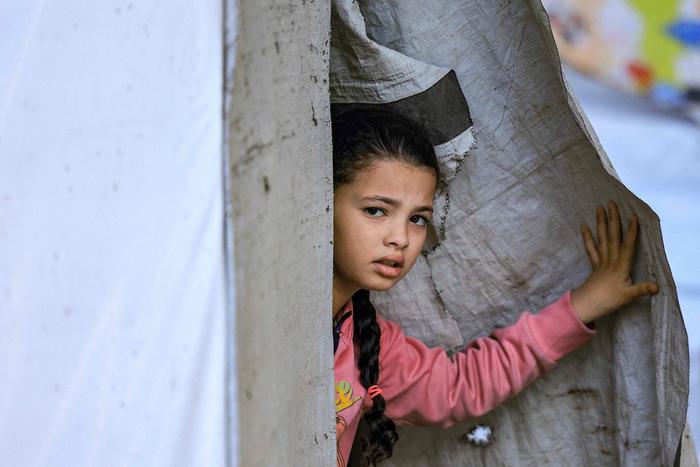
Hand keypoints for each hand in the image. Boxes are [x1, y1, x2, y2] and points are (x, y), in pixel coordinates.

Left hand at [571, 201, 658, 323]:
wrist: (588, 305)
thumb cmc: (609, 300)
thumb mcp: (629, 296)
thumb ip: (642, 289)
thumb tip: (657, 286)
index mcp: (621, 266)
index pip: (627, 246)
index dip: (631, 231)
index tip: (633, 216)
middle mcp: (611, 260)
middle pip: (612, 237)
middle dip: (613, 220)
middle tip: (611, 203)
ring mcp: (601, 261)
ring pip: (602, 239)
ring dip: (601, 223)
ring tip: (599, 209)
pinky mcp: (594, 265)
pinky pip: (590, 249)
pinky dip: (587, 238)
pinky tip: (584, 227)